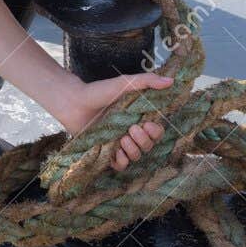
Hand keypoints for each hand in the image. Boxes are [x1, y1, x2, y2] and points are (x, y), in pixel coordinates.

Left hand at [52, 72, 173, 171]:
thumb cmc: (100, 91)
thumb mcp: (125, 83)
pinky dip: (122, 161)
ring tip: (122, 138)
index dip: (156, 132)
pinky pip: (120, 165)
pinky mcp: (106, 152)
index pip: (156, 132)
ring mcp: (118, 144)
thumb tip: (171, 81)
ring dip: (133, 150)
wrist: (74, 101)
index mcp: (138, 118)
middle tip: (132, 129)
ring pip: (136, 157)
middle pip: (148, 146)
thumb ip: (147, 81)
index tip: (148, 123)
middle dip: (144, 140)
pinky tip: (117, 151)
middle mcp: (130, 133)